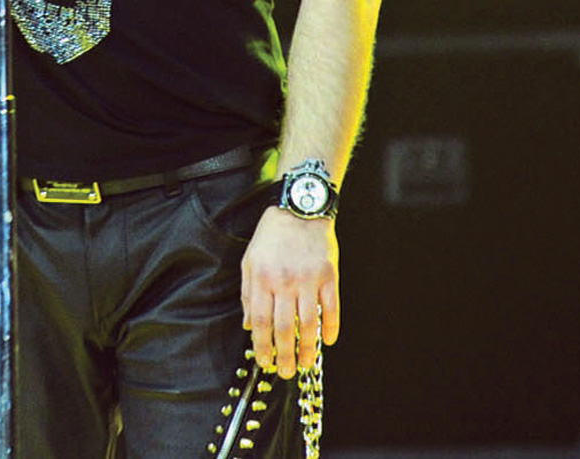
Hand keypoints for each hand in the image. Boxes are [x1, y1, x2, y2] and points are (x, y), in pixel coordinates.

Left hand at [240, 207, 339, 378]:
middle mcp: (285, 281)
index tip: (265, 362)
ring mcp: (309, 279)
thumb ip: (247, 292)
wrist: (300, 208)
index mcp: (262, 278)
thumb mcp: (250, 259)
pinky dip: (331, 327)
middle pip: (285, 328)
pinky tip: (327, 341)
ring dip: (308, 348)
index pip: (261, 321)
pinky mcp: (329, 275)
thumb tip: (248, 325)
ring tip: (307, 363)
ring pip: (309, 323)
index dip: (263, 346)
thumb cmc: (272, 235)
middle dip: (285, 355)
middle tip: (287, 372)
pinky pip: (331, 308)